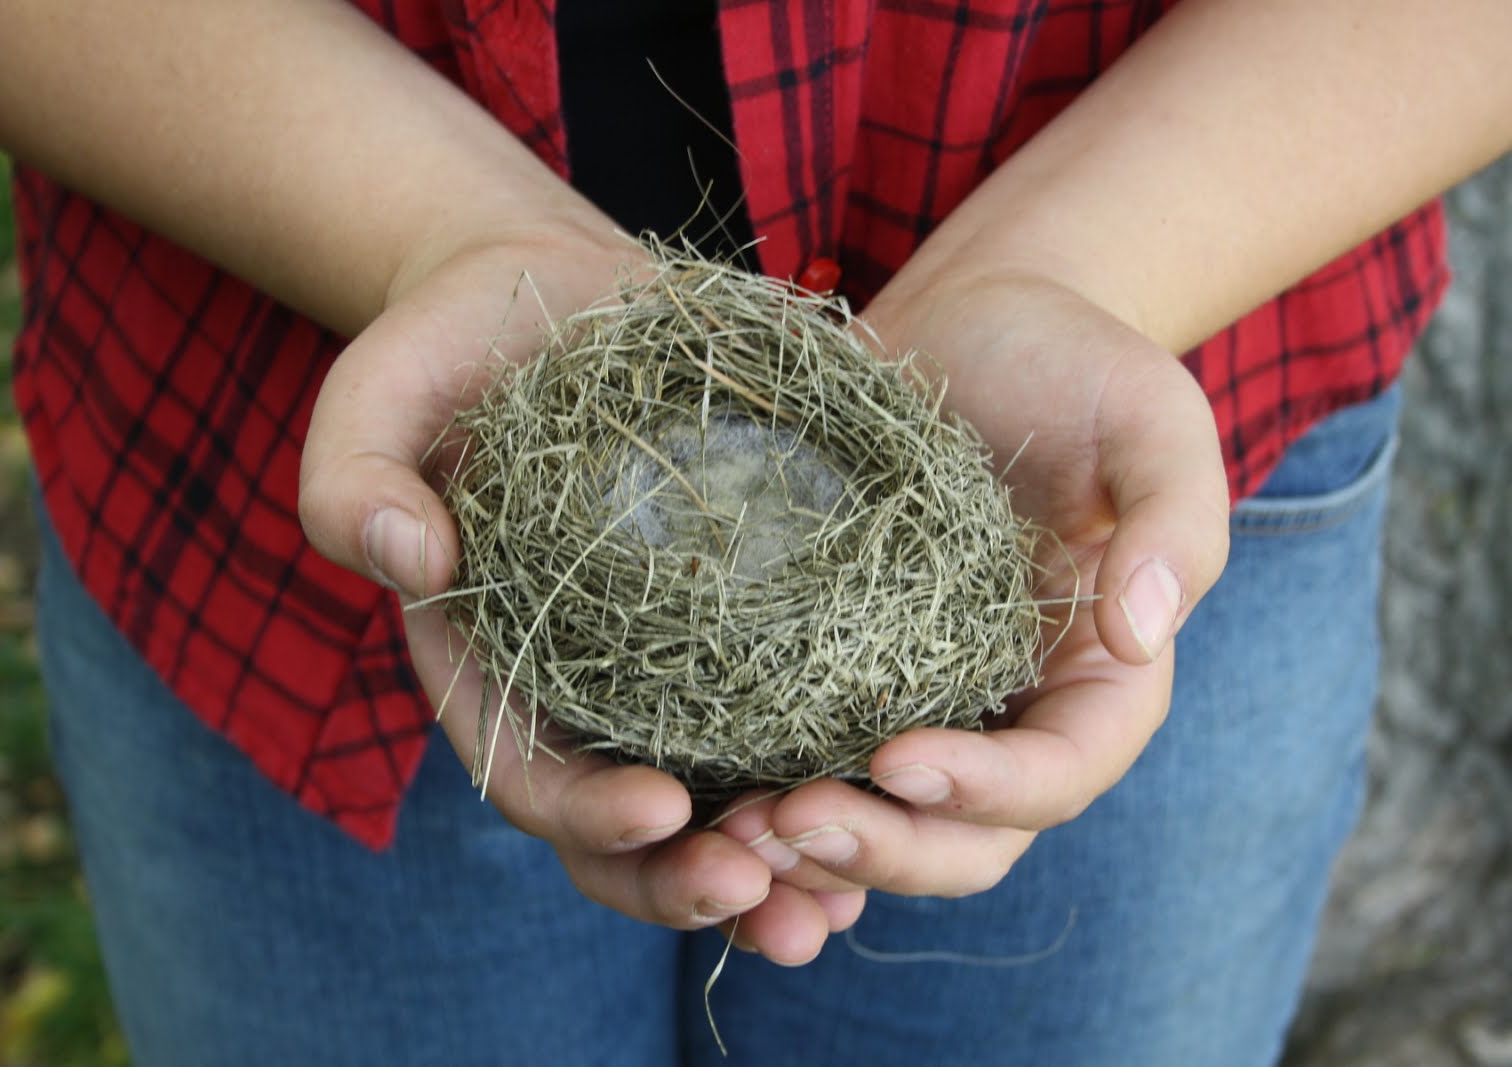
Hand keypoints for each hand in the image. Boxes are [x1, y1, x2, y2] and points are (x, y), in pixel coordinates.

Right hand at [299, 227, 863, 964]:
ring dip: (779, 867)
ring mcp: (666, 664)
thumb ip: (354, 474)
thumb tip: (409, 559)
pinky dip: (833, 774)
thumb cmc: (456, 344)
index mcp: (488, 664)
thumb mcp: (381, 388)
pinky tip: (897, 800)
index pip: (527, 773)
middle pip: (631, 825)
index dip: (587, 813)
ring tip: (839, 901)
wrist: (556, 298)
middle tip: (771, 894)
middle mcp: (581, 688)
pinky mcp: (744, 619)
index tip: (662, 808)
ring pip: (721, 800)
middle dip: (693, 878)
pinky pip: (788, 718)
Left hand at [715, 269, 1229, 908]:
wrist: (972, 320)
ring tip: (737, 828)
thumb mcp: (1154, 418)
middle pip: (967, 836)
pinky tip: (705, 784)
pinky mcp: (843, 670)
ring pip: (885, 821)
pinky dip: (769, 787)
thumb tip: (1144, 636)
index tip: (896, 758)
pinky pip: (811, 756)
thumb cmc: (1074, 361)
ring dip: (818, 847)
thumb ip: (1176, 523)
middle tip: (792, 822)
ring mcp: (925, 700)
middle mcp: (1013, 713)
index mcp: (1099, 680)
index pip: (1059, 774)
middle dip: (888, 848)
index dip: (986, 790)